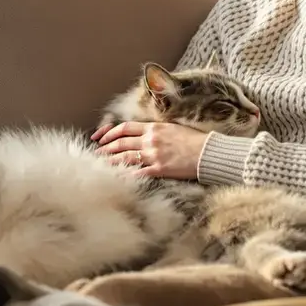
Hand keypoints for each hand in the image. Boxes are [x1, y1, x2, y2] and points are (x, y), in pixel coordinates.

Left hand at [91, 121, 208, 179]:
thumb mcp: (172, 129)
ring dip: (111, 161)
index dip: (109, 132)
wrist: (208, 152)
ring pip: (125, 157)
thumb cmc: (193, 140)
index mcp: (153, 128)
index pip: (124, 128)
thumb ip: (155, 131)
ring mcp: (153, 155)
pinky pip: (138, 173)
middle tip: (97, 153)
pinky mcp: (159, 169)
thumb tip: (143, 135)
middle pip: (120, 143)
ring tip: (102, 165)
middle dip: (106, 148)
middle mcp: (150, 140)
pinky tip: (117, 178)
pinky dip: (126, 175)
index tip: (99, 137)